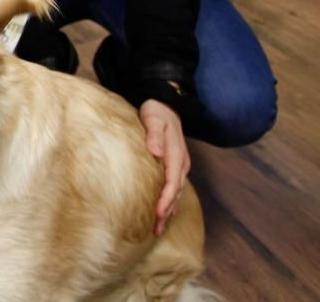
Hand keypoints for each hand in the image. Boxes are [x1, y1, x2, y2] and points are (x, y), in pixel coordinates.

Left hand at [140, 99, 190, 235]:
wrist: (168, 104)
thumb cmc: (157, 111)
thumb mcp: (153, 118)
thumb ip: (155, 134)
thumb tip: (157, 153)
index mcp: (176, 154)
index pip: (172, 182)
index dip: (166, 199)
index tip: (158, 213)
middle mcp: (181, 163)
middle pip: (175, 192)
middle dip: (166, 212)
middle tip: (155, 230)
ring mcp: (180, 165)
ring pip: (176, 192)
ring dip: (168, 210)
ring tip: (158, 227)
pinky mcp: (175, 165)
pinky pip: (174, 187)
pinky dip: (169, 201)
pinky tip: (164, 212)